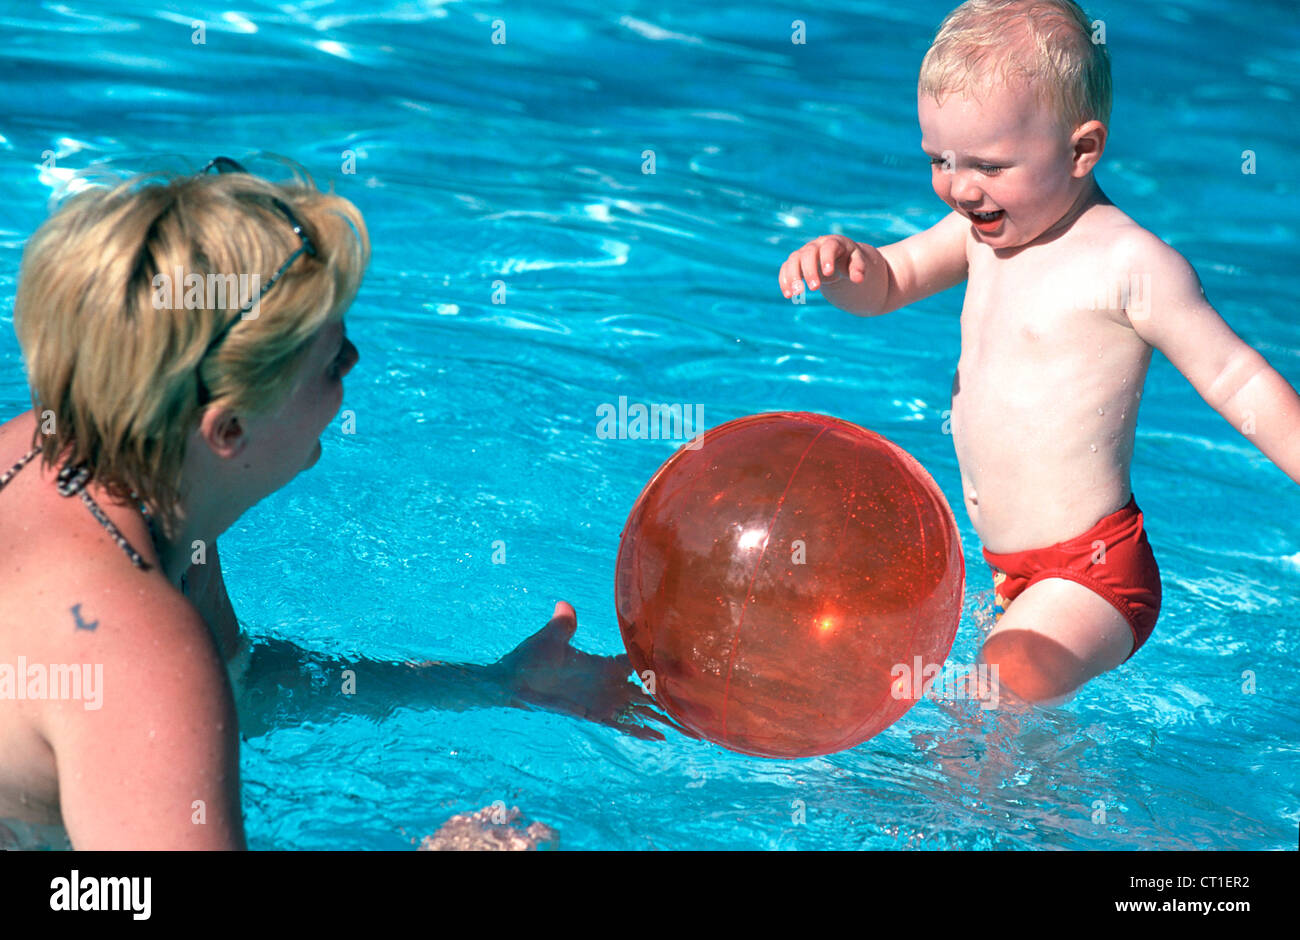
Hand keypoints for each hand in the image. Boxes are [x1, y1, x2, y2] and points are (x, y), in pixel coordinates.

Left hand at [494, 602, 673, 740]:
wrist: (512, 681)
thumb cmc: (531, 656)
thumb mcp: (550, 638)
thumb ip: (563, 625)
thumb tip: (564, 606)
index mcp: (605, 664)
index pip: (640, 663)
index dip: (664, 664)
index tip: (689, 667)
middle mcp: (609, 684)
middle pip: (649, 693)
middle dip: (674, 699)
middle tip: (702, 707)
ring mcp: (603, 702)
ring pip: (641, 713)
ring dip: (664, 721)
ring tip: (691, 730)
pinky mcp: (592, 716)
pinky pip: (621, 726)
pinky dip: (640, 732)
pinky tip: (659, 740)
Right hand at [779, 234, 868, 297]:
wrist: (838, 259)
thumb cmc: (849, 260)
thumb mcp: (858, 262)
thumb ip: (859, 268)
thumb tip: (858, 279)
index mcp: (833, 243)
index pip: (828, 247)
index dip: (827, 258)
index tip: (828, 273)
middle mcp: (816, 246)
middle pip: (808, 253)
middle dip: (810, 271)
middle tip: (815, 289)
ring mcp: (803, 253)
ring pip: (793, 260)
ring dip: (792, 277)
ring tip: (795, 294)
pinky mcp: (795, 263)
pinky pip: (786, 269)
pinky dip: (784, 281)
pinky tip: (788, 295)